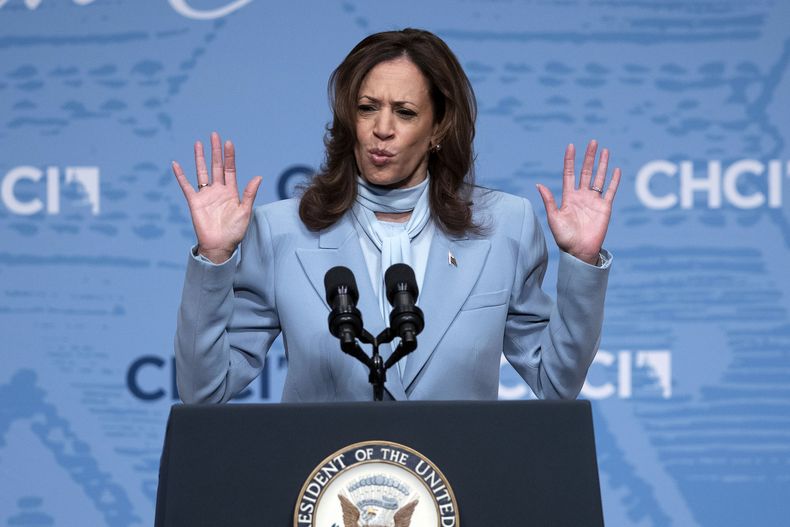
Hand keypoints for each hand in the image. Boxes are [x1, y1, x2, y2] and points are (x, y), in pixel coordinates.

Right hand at [172, 132, 261, 263]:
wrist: (220, 246)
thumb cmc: (234, 231)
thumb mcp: (245, 211)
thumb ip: (249, 193)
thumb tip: (258, 177)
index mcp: (231, 192)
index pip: (230, 169)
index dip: (229, 156)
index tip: (228, 142)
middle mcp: (218, 191)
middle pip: (216, 166)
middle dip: (215, 151)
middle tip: (214, 135)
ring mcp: (206, 195)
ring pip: (202, 172)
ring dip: (200, 158)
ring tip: (198, 144)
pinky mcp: (194, 202)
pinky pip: (186, 186)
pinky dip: (180, 176)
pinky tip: (176, 164)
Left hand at [536, 140, 620, 264]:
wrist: (579, 251)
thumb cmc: (564, 237)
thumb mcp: (554, 217)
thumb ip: (549, 200)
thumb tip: (538, 184)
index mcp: (568, 197)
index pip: (570, 174)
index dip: (570, 160)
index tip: (571, 146)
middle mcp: (582, 196)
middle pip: (585, 172)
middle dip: (588, 157)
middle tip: (592, 142)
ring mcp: (594, 201)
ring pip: (598, 178)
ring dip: (601, 164)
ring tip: (604, 150)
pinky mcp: (605, 208)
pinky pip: (611, 191)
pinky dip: (614, 181)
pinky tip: (616, 169)